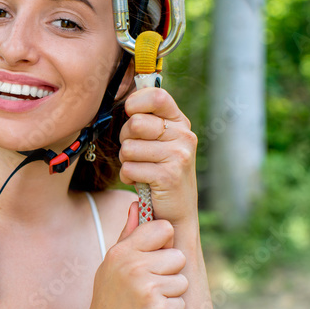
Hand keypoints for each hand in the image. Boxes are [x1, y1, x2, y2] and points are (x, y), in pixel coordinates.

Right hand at [79, 202, 187, 308]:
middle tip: (148, 289)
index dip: (164, 242)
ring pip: (183, 281)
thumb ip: (127, 236)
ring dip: (171, 295)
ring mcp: (147, 289)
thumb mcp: (110, 268)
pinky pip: (181, 303)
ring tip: (147, 304)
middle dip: (170, 273)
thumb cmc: (108, 305)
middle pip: (178, 256)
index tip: (154, 257)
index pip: (162, 228)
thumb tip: (137, 205)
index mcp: (120, 252)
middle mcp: (133, 267)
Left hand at [118, 87, 198, 225]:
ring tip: (140, 169)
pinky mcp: (168, 176)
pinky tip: (141, 182)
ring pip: (128, 148)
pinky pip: (129, 168)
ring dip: (126, 161)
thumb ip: (147, 119)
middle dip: (126, 140)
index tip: (131, 115)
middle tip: (136, 153)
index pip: (156, 96)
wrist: (174, 212)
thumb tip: (125, 97)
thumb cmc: (158, 172)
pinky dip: (128, 177)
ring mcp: (178, 155)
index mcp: (180, 122)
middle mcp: (184, 135)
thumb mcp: (158, 141)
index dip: (134, 104)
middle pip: (135, 123)